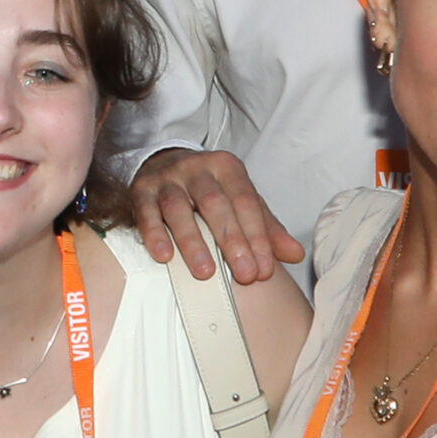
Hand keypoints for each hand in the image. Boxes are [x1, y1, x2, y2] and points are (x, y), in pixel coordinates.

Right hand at [126, 147, 303, 284]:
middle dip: (231, 241)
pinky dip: (155, 234)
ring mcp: (167, 178)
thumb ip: (266, 227)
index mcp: (227, 168)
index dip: (257, 237)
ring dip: (192, 242)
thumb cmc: (209, 189)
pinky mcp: (141, 190)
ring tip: (205, 272)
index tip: (264, 269)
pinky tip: (164, 256)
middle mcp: (196, 168)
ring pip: (178, 208)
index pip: (246, 202)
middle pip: (215, 204)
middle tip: (243, 275)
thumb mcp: (241, 200)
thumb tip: (295, 254)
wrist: (164, 162)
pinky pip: (146, 212)